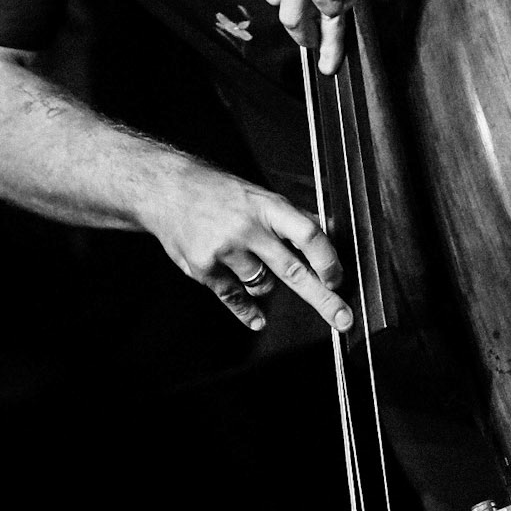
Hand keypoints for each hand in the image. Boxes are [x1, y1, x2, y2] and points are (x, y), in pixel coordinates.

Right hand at [147, 159, 353, 334]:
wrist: (167, 191)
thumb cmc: (219, 193)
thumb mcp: (259, 196)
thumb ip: (291, 219)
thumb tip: (328, 236)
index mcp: (266, 206)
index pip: (307, 233)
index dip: (327, 259)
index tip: (338, 279)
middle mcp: (247, 228)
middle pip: (293, 270)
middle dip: (322, 298)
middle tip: (344, 319)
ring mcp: (224, 251)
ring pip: (263, 286)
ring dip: (264, 284)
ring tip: (247, 260)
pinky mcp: (204, 270)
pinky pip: (236, 299)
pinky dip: (248, 311)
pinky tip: (257, 319)